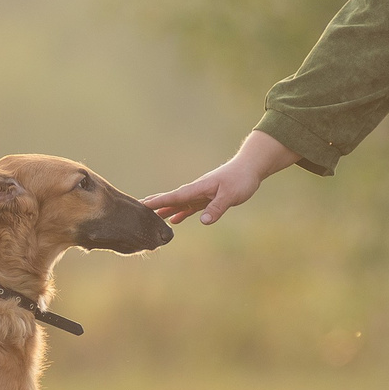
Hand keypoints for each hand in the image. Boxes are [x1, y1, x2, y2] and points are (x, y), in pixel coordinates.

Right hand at [144, 130, 300, 226]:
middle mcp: (197, 191)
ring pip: (179, 203)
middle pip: (172, 199)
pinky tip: (174, 220)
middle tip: (137, 209)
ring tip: (150, 217)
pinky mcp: (208, 198)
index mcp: (199, 188)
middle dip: (156, 204)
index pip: (175, 196)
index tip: (143, 205)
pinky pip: (190, 207)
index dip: (159, 201)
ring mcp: (201, 194)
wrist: (250, 168)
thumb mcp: (231, 195)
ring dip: (166, 209)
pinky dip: (181, 213)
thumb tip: (203, 222)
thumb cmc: (241, 179)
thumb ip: (217, 208)